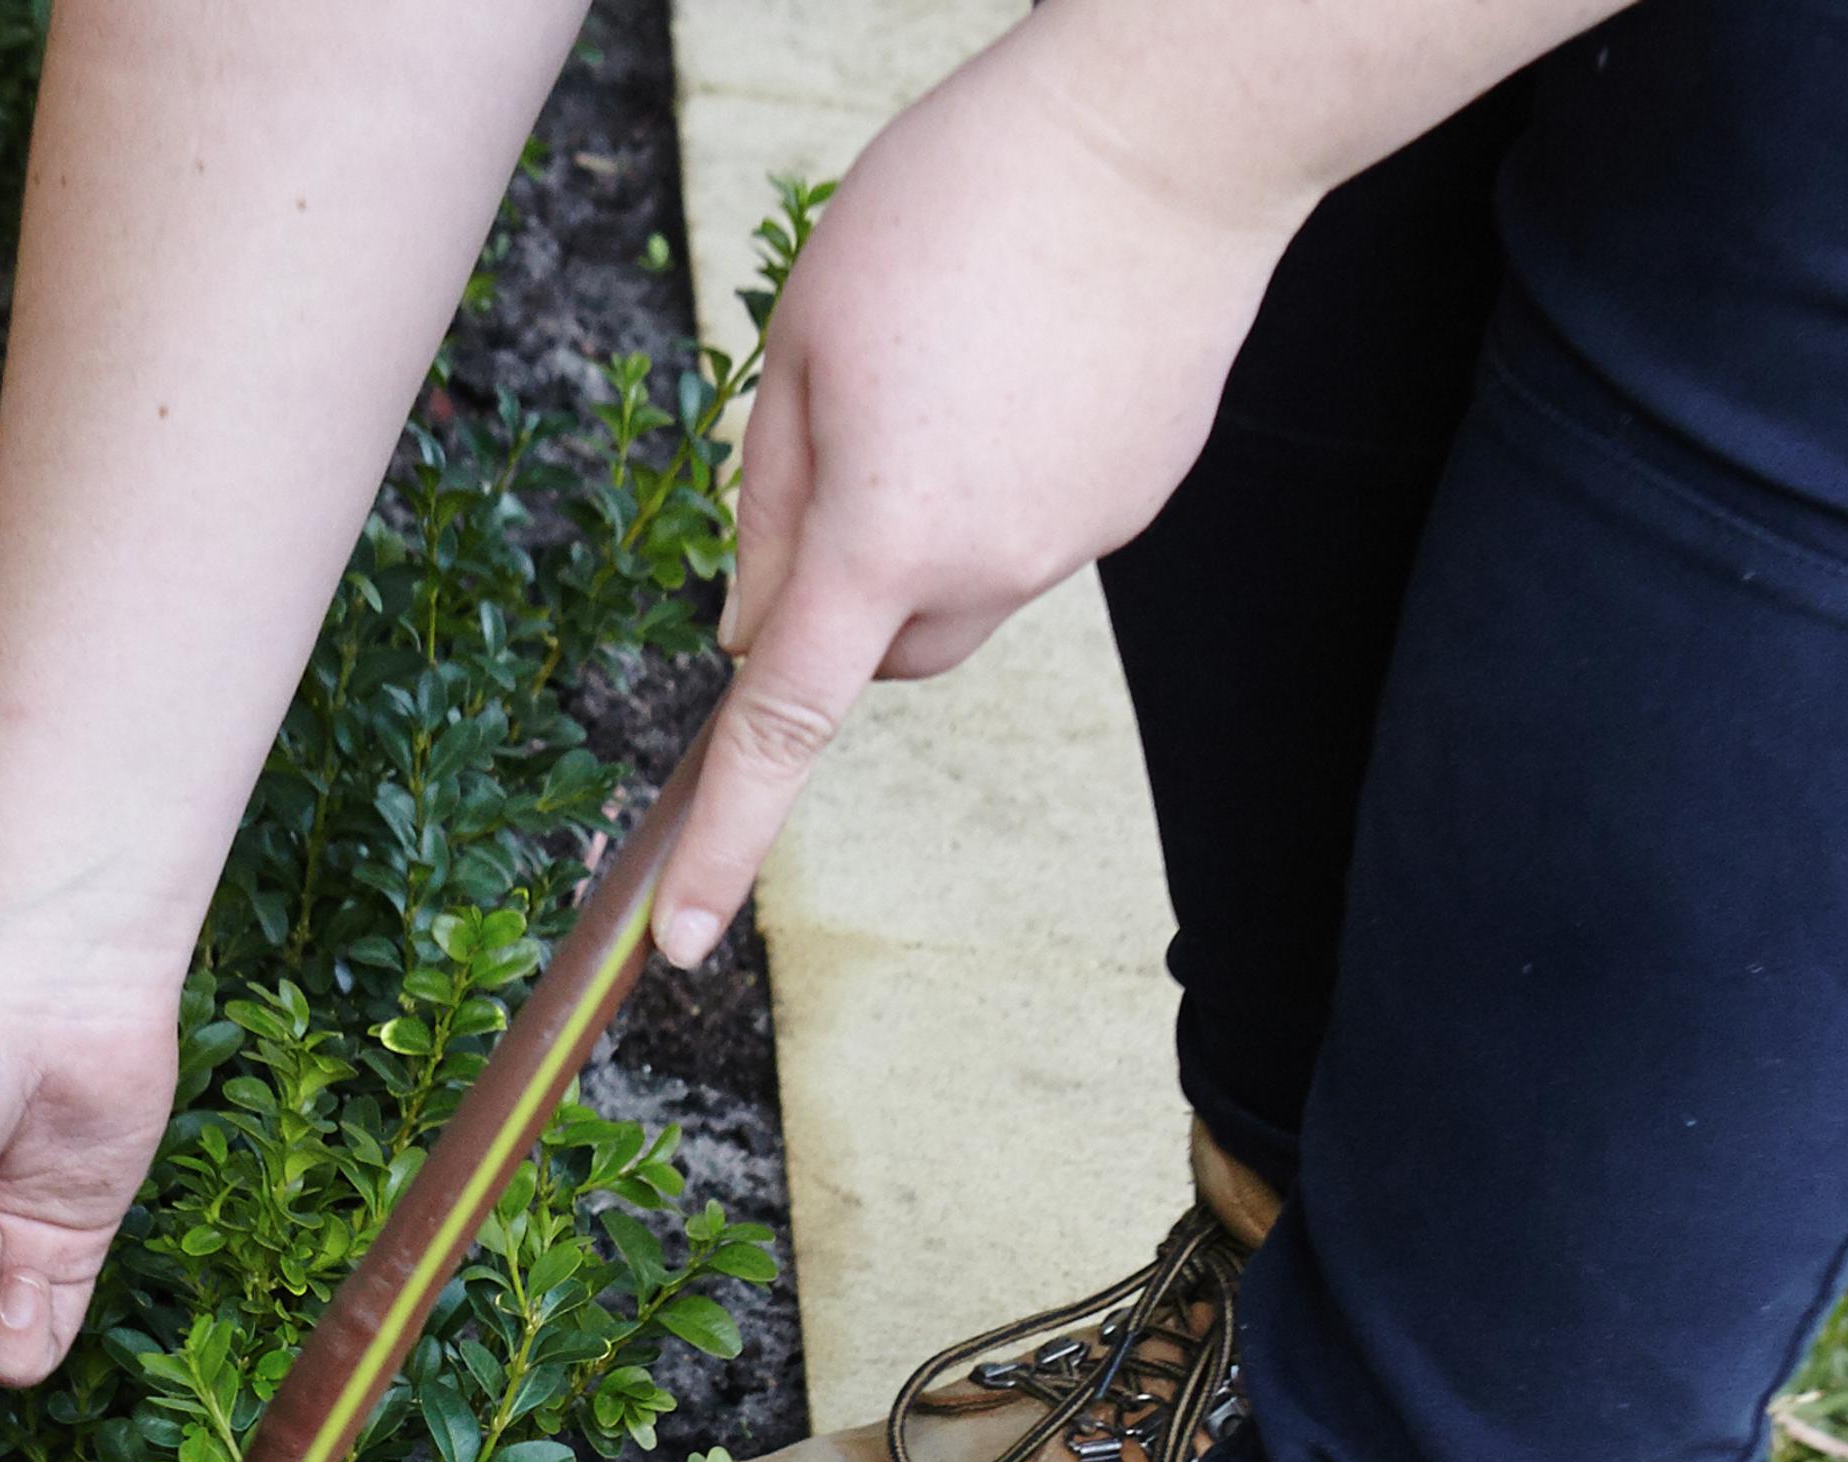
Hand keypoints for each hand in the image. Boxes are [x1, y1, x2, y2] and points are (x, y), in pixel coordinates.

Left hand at [648, 16, 1311, 968]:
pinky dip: (1008, 476)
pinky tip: (1027, 359)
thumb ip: (765, 501)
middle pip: (879, 649)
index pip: (782, 727)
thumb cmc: (959, 205)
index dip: (723, 840)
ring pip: (961, 588)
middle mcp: (988, 567)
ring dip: (928, 527)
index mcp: (880, 537)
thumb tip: (757, 631)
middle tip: (847, 438)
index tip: (684, 937)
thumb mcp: (803, 338)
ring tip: (952, 370)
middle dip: (844, 593)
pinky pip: (1036, 527)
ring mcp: (1075, 541)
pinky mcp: (1139, 501)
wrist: (1163, 137)